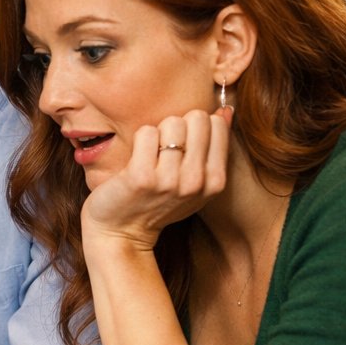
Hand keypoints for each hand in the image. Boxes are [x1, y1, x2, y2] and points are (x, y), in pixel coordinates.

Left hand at [82, 107, 231, 252]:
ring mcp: (169, 180)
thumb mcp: (195, 184)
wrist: (120, 234)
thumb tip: (225, 111)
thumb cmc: (156, 203)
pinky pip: (146, 132)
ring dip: (157, 133)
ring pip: (172, 123)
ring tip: (149, 157)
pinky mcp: (141, 177)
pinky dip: (138, 140)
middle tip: (163, 149)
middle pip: (197, 118)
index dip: (196, 127)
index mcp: (215, 181)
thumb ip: (213, 150)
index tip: (182, 145)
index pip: (216, 124)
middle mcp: (196, 181)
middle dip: (177, 126)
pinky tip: (134, 160)